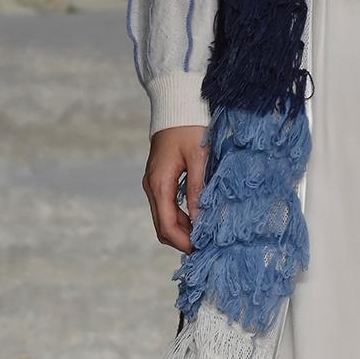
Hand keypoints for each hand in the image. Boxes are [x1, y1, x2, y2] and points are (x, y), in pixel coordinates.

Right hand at [142, 125, 208, 253]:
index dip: (185, 243)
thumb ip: (198, 190)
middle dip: (183, 241)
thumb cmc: (189, 128)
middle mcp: (152, 187)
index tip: (204, 251)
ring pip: (163, 219)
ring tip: (206, 235)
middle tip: (207, 247)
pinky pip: (166, 207)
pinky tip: (198, 218)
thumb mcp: (199, 158)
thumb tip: (202, 222)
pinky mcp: (158, 180)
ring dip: (182, 231)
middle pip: (163, 227)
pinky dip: (180, 219)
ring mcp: (153, 184)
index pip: (168, 226)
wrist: (174, 107)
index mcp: (160, 185)